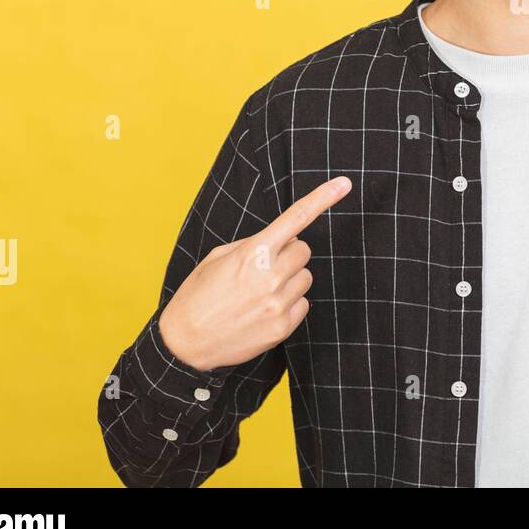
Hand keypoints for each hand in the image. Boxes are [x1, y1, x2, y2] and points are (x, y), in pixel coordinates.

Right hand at [158, 176, 352, 371]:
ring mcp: (278, 303)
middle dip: (288, 254)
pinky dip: (288, 304)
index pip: (296, 218)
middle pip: (303, 250)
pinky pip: (303, 303)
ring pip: (305, 277)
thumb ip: (254, 244)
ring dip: (289, 279)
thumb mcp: (218, 258)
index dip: (323, 198)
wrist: (184, 343)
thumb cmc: (198, 295)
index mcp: (254, 253)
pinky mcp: (283, 327)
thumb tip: (283, 239)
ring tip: (259, 292)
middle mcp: (270, 276)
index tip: (344, 184)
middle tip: (263, 267)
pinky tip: (263, 310)